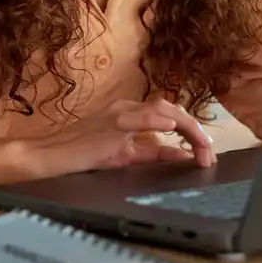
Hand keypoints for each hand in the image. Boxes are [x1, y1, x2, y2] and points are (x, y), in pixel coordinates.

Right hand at [31, 97, 216, 178]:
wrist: (52, 156)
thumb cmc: (83, 154)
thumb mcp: (125, 155)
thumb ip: (153, 153)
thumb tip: (181, 155)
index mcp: (131, 112)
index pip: (170, 116)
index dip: (191, 131)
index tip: (205, 151)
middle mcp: (128, 107)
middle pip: (171, 109)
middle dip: (195, 130)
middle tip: (210, 153)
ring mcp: (119, 112)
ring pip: (162, 110)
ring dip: (186, 128)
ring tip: (202, 145)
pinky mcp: (111, 123)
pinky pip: (139, 118)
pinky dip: (157, 121)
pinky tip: (172, 128)